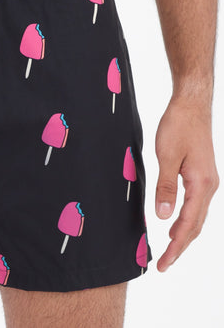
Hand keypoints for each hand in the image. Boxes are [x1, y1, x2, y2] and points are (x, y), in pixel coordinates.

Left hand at [154, 95, 218, 271]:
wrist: (191, 106)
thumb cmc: (179, 127)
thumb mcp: (167, 157)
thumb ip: (166, 187)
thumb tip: (163, 217)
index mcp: (202, 184)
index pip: (189, 224)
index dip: (176, 245)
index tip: (165, 261)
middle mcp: (209, 186)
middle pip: (195, 225)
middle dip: (180, 246)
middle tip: (164, 264)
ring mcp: (207, 181)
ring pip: (196, 216)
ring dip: (183, 235)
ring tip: (170, 250)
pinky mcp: (201, 175)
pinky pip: (195, 205)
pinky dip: (186, 219)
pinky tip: (176, 223)